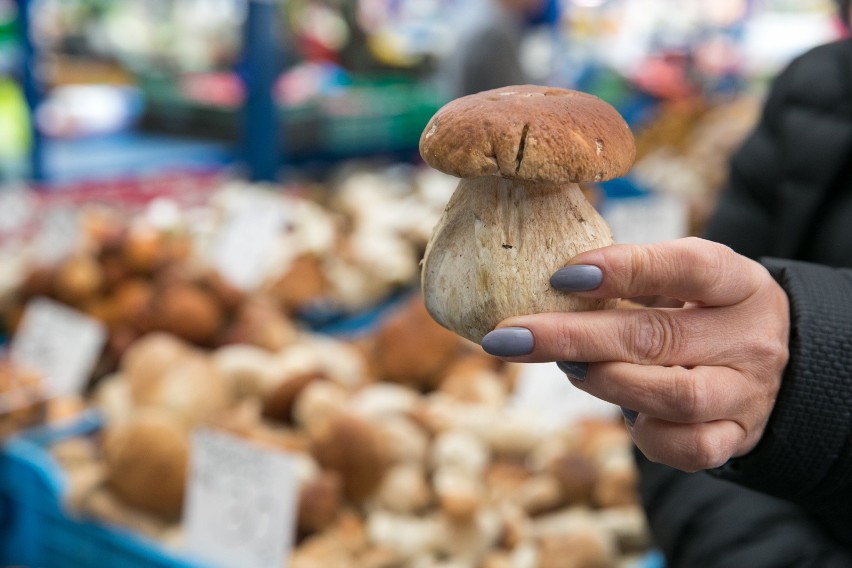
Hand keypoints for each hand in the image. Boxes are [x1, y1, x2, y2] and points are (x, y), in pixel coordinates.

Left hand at [481, 237, 789, 471]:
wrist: (771, 367)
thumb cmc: (703, 311)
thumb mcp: (684, 281)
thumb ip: (632, 278)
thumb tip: (547, 282)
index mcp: (739, 284)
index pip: (687, 267)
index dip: (625, 268)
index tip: (562, 275)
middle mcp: (749, 339)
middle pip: (657, 337)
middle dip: (573, 336)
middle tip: (509, 336)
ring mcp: (746, 393)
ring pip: (672, 396)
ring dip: (604, 381)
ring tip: (567, 367)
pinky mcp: (736, 437)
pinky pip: (687, 448)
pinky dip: (646, 433)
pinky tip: (625, 411)